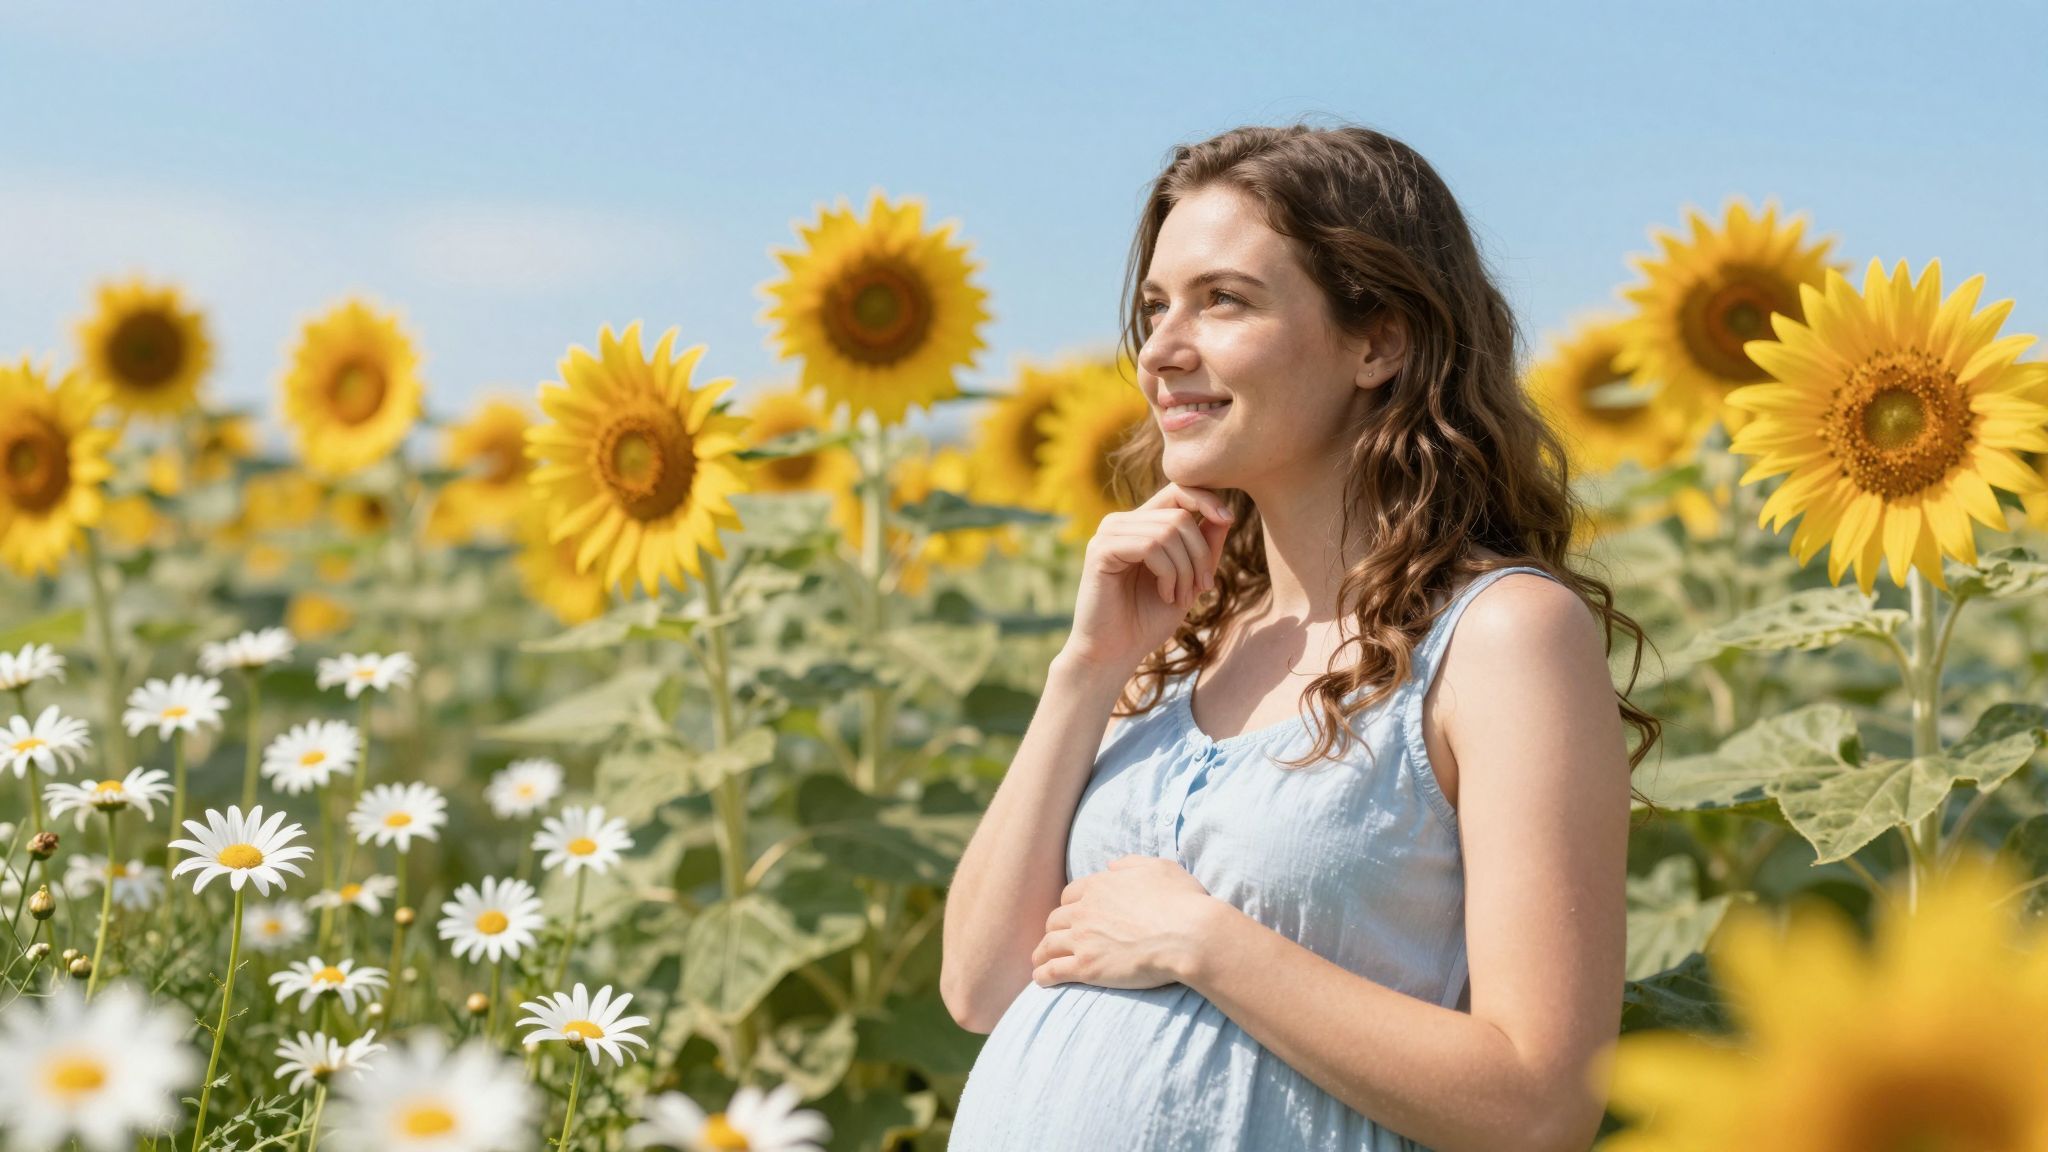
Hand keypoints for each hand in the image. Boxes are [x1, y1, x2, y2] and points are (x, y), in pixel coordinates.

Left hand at [1031, 855, 1218, 989]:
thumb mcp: (1158, 868)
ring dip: (1041, 953)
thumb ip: (1131, 864)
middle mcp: (1085, 910)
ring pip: (1048, 944)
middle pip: (1056, 919)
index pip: (1071, 895)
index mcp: (1100, 886)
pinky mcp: (1086, 967)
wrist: (1188, 934)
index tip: (1072, 917)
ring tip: (1039, 962)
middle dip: (1054, 929)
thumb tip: (1111, 865)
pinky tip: (1039, 980)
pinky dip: (1043, 975)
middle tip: (1055, 940)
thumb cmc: (1181, 900)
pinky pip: (1053, 970)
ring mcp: (1083, 939)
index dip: (1070, 906)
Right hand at [1060, 482, 1236, 675]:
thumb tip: (1225, 515)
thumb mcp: (1188, 582)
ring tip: (1179, 597)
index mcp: (1139, 525)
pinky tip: (1165, 594)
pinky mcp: (1101, 551)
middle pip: (1179, 515)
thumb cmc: (1147, 620)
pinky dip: (1168, 573)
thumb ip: (1204, 548)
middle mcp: (1121, 523)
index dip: (1206, 499)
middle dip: (1201, 554)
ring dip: (1185, 570)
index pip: (1177, 490)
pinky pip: (1151, 547)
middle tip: (1201, 589)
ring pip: (1168, 531)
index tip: (1229, 520)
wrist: (1113, 654)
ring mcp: (1108, 534)